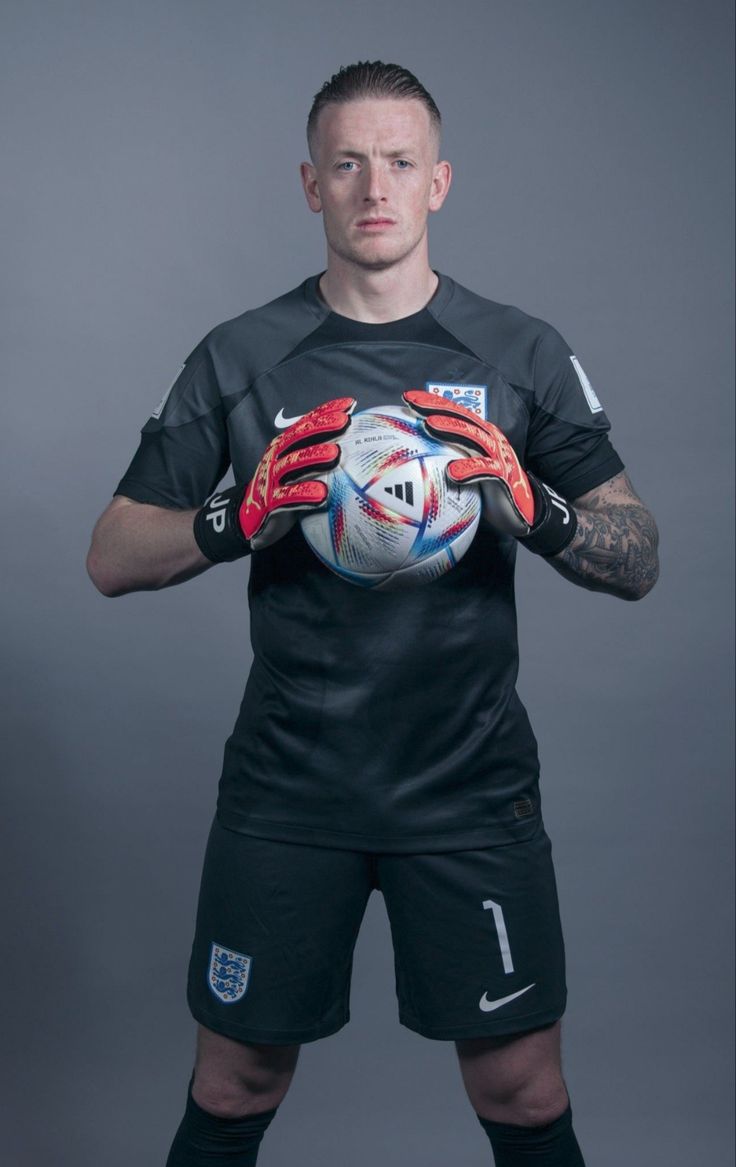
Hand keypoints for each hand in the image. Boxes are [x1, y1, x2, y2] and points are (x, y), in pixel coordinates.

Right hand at [194, 397, 354, 560]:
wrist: (251, 517)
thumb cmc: (283, 489)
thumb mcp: (297, 468)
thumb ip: (318, 455)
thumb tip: (354, 445)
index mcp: (283, 446)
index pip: (305, 424)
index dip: (325, 412)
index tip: (349, 405)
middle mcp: (276, 458)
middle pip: (298, 439)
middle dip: (321, 428)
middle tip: (343, 422)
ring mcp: (271, 479)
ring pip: (293, 465)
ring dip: (314, 458)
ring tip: (335, 454)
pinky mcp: (270, 503)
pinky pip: (287, 498)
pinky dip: (304, 495)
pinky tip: (322, 494)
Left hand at [402, 390, 575, 555]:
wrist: (522, 512)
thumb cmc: (490, 492)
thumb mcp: (466, 474)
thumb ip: (445, 463)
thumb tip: (410, 465)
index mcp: (480, 435)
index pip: (454, 414)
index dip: (432, 403)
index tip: (407, 398)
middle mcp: (489, 440)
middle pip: (461, 418)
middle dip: (437, 408)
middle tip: (412, 404)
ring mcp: (498, 457)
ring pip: (473, 438)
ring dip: (451, 430)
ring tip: (430, 426)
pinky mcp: (505, 477)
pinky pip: (486, 471)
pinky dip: (469, 470)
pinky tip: (452, 472)